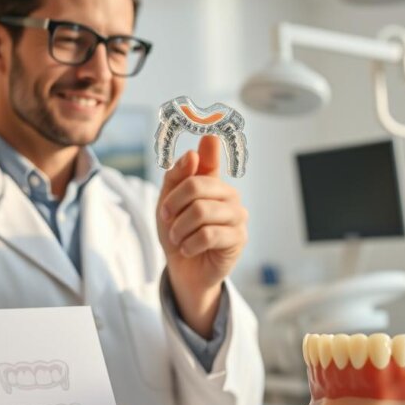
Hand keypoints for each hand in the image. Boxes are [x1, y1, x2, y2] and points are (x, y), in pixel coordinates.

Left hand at [157, 136, 248, 337]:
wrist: (184, 270)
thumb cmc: (177, 233)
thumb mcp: (167, 204)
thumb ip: (176, 178)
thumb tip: (193, 153)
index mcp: (211, 181)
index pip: (210, 156)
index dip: (209, 146)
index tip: (208, 134)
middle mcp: (228, 194)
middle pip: (197, 186)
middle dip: (173, 204)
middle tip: (166, 219)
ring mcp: (237, 216)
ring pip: (202, 211)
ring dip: (180, 229)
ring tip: (178, 238)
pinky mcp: (238, 238)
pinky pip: (209, 234)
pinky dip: (190, 243)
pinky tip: (188, 249)